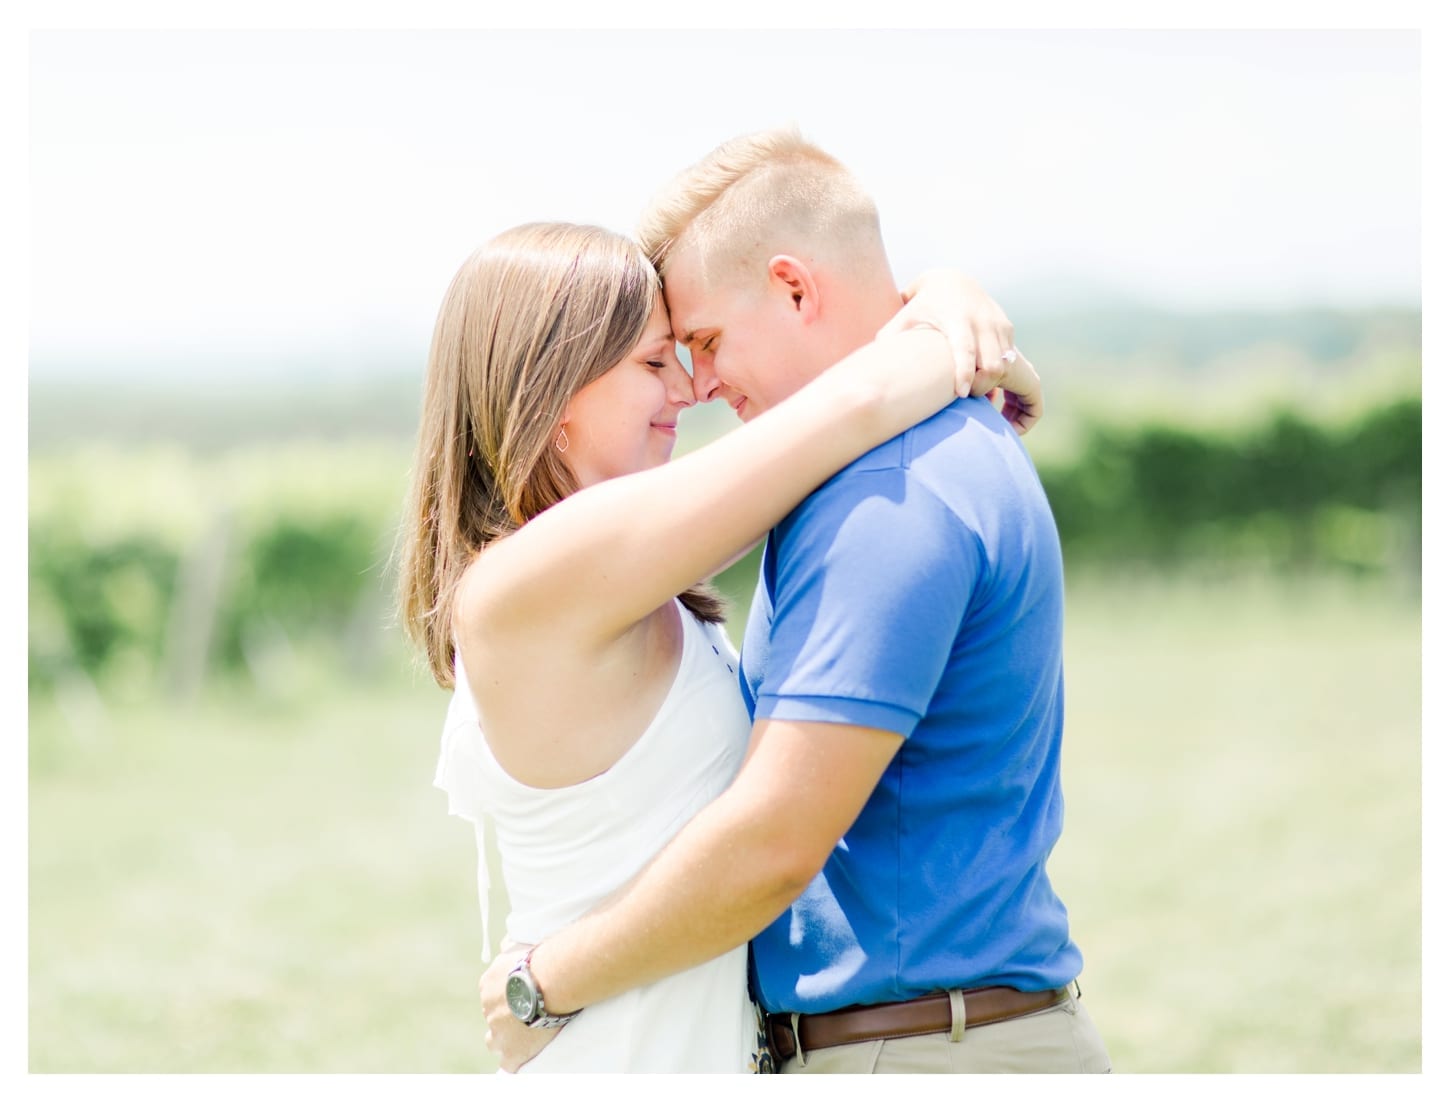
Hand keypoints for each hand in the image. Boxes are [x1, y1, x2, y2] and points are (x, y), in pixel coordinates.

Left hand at [479, 943, 563, 1072]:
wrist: (551, 980)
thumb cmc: (540, 960)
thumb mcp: (519, 946)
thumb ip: (509, 948)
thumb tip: (505, 944)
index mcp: (487, 985)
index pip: (491, 995)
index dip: (507, 998)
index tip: (521, 997)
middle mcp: (488, 1009)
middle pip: (492, 1017)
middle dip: (505, 1017)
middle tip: (525, 1015)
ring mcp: (498, 1033)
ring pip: (494, 1042)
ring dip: (506, 1040)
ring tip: (524, 1037)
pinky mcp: (511, 1053)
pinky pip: (510, 1063)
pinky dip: (517, 1059)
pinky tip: (528, 1055)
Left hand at [876, 270, 1041, 431]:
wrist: (952, 281)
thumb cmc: (921, 306)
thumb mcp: (904, 318)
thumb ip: (889, 338)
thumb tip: (870, 364)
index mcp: (957, 320)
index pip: (965, 351)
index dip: (964, 374)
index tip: (960, 395)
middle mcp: (982, 321)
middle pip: (993, 364)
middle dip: (983, 386)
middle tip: (964, 397)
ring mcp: (998, 324)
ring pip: (1005, 364)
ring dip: (992, 383)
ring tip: (973, 393)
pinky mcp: (1007, 328)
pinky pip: (1010, 359)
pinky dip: (999, 374)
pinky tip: (983, 382)